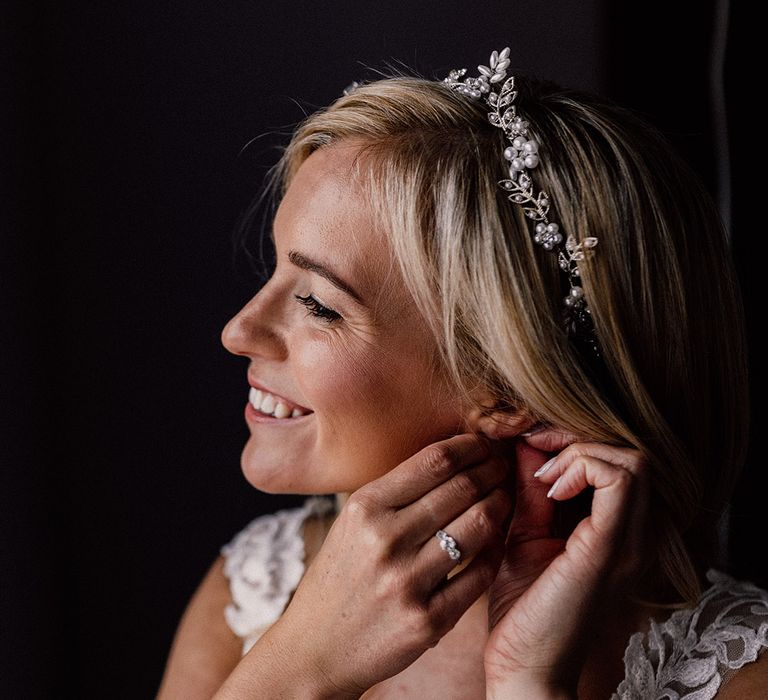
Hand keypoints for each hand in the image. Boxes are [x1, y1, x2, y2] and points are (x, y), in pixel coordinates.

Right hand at [268, 433, 514, 697]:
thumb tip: (453, 455)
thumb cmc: (340, 576)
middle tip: (506, 467)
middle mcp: (384, 540)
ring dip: (502, 505)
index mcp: (365, 507)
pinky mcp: (427, 621)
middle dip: (494, 470)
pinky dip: (496, 551)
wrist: (316, 647)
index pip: (435, 461)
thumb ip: (396, 492)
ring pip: (479, 525)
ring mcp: (406, 582)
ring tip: (505, 498)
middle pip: (463, 487)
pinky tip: (498, 540)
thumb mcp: (352, 523)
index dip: (471, 446)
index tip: (486, 444)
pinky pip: (480, 574)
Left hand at [482, 425, 650, 697]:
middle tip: (537, 452)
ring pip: (633, 461)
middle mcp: (635, 535)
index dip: (574, 441)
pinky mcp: (609, 549)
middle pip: (631, 454)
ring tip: (544, 477)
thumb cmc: (524, 608)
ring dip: (581, 452)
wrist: (525, 668)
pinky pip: (619, 482)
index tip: (532, 449)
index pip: (619, 460)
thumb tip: (526, 444)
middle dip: (578, 439)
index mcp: (618, 532)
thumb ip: (532, 491)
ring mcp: (627, 542)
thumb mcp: (527, 534)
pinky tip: (550, 489)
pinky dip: (583, 468)